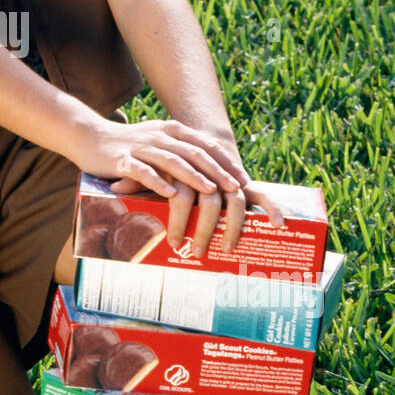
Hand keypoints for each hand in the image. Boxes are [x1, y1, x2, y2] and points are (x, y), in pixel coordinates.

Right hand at [77, 118, 248, 201]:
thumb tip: (208, 176)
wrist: (88, 137)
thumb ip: (179, 154)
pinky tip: (170, 194)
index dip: (226, 161)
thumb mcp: (157, 144)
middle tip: (236, 188)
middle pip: (194, 153)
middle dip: (218, 171)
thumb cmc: (127, 147)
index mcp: (171, 131)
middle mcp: (160, 136)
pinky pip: (142, 171)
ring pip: (172, 161)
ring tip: (211, 191)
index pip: (205, 145)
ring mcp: (141, 147)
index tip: (244, 179)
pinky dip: (158, 182)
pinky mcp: (122, 159)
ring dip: (194, 177)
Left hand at [108, 172, 284, 257]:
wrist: (189, 142)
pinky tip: (279, 224)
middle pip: (209, 202)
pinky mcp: (242, 183)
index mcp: (183, 171)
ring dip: (232, 226)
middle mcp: (207, 174)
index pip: (182, 196)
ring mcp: (226, 178)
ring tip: (228, 248)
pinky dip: (271, 207)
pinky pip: (261, 194)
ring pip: (234, 201)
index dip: (178, 220)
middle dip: (204, 229)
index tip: (175, 242)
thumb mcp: (149, 171)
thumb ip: (136, 180)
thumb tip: (115, 189)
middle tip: (199, 253)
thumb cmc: (165, 165)